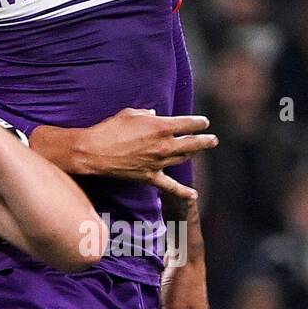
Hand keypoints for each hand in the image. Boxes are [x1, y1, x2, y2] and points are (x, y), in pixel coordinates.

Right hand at [71, 108, 215, 183]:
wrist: (94, 151)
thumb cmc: (110, 129)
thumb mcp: (129, 114)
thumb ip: (146, 114)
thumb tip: (154, 116)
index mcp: (161, 126)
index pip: (188, 124)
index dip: (199, 123)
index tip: (203, 122)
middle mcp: (164, 145)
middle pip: (192, 143)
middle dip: (205, 141)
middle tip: (213, 140)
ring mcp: (158, 162)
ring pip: (183, 159)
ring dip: (192, 155)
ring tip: (197, 152)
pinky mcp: (150, 176)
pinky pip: (170, 186)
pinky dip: (183, 192)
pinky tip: (193, 195)